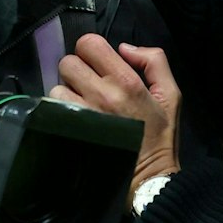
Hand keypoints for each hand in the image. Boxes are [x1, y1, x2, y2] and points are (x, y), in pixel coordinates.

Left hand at [51, 33, 181, 187]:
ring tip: (81, 105)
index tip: (97, 63)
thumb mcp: (170, 94)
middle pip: (67, 62)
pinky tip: (74, 121)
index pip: (88, 44)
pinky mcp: (70, 132)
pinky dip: (59, 112)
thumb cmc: (160, 136)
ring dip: (66, 93)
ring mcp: (82, 115)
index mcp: (126, 81)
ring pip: (56, 87)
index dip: (90, 49)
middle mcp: (100, 94)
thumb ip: (154, 61)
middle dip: (76, 70)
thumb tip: (124, 47)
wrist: (148, 179)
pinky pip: (52, 111)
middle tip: (88, 84)